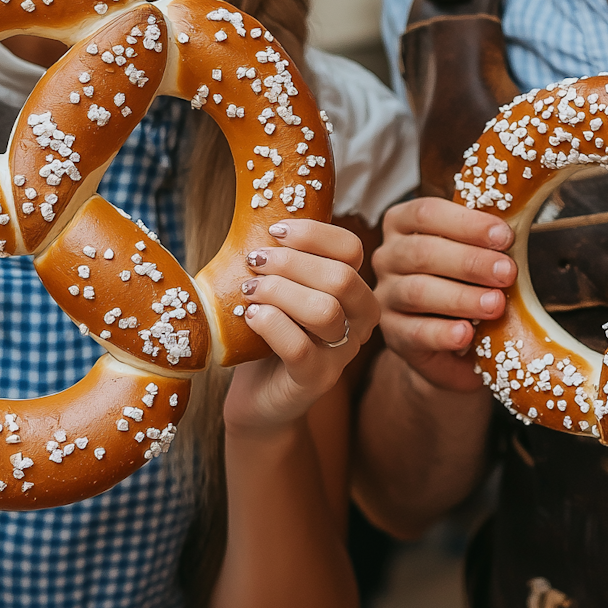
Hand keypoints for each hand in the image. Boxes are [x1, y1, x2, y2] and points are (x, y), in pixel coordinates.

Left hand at [225, 218, 379, 435]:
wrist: (259, 397)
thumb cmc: (270, 333)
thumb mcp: (284, 289)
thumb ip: (287, 259)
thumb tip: (266, 210)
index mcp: (355, 291)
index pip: (351, 249)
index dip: (313, 233)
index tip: (274, 230)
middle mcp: (359, 323)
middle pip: (341, 277)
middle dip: (292, 262)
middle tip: (255, 261)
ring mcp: (340, 355)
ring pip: (324, 310)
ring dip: (279, 291)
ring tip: (249, 290)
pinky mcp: (315, 381)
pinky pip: (299, 347)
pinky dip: (271, 324)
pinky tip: (252, 316)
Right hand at [373, 196, 516, 391]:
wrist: (449, 341)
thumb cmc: (463, 283)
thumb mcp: (471, 254)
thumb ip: (484, 240)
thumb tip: (515, 231)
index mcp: (403, 224)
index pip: (427, 213)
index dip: (467, 223)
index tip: (505, 236)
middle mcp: (388, 256)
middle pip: (423, 252)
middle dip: (470, 262)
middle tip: (507, 273)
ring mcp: (386, 296)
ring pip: (418, 291)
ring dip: (462, 297)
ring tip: (496, 304)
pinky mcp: (393, 333)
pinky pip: (415, 332)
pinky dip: (443, 333)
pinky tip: (466, 333)